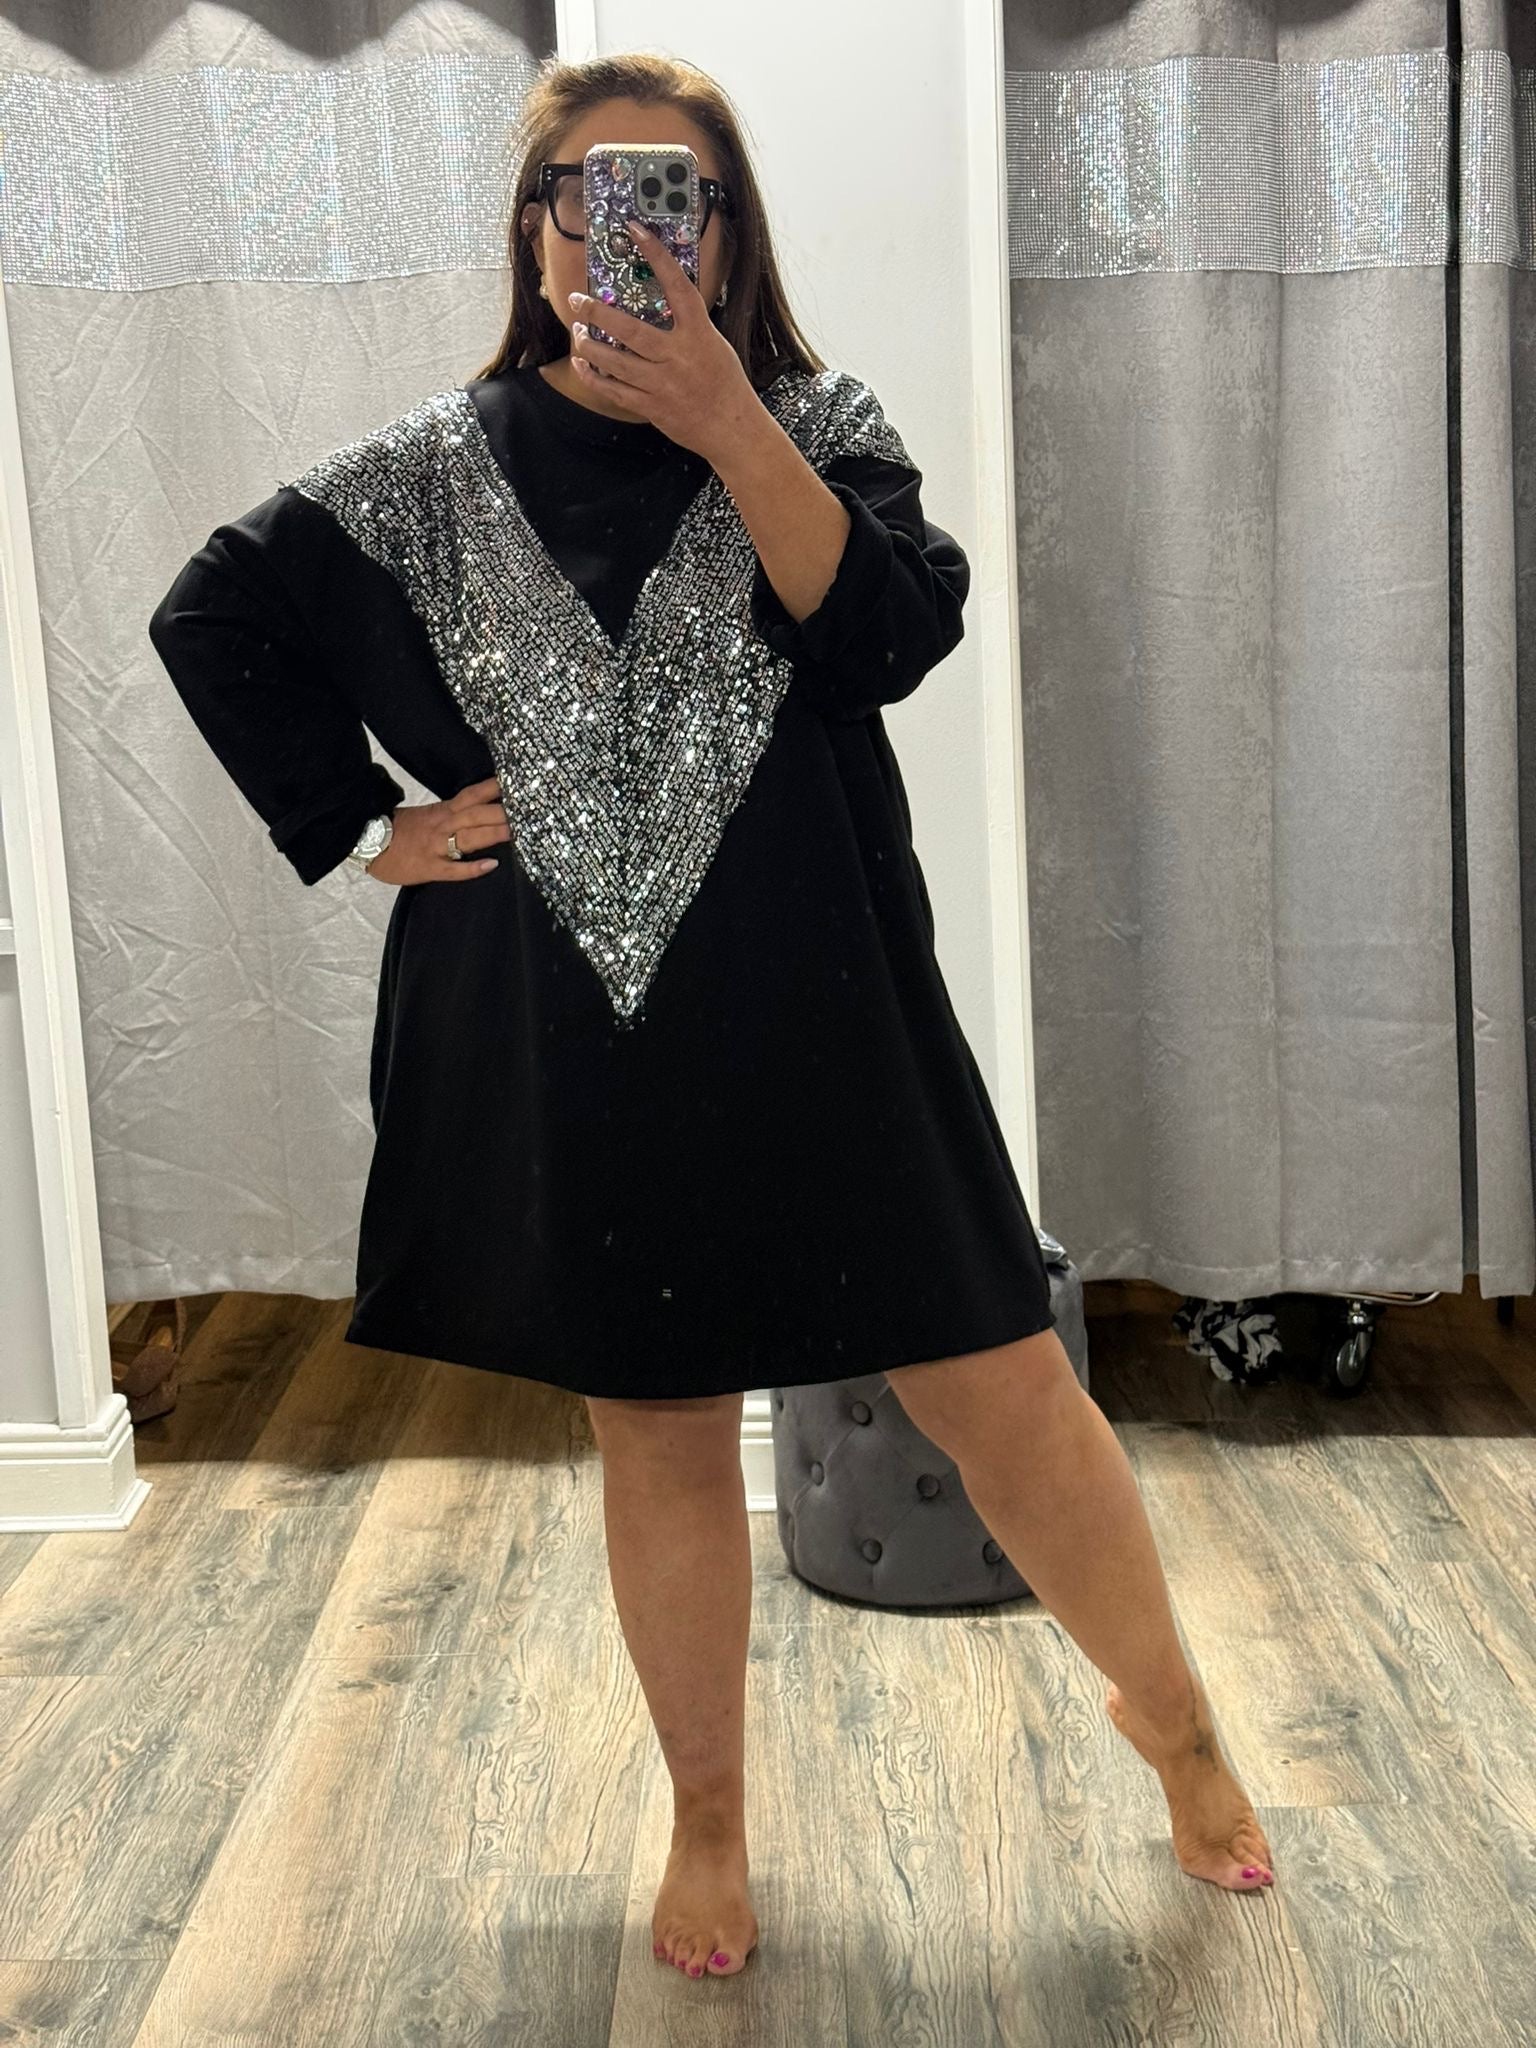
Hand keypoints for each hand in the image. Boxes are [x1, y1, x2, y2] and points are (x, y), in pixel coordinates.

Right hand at [364, 774, 510, 884]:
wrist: (365, 842)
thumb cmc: (396, 830)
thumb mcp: (424, 814)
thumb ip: (449, 813)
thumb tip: (475, 809)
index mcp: (442, 811)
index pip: (472, 795)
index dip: (493, 789)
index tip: (516, 784)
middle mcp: (442, 825)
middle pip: (476, 815)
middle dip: (502, 813)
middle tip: (528, 810)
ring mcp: (436, 847)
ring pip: (469, 838)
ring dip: (493, 834)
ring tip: (516, 832)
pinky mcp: (430, 868)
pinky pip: (454, 869)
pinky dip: (473, 868)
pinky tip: (491, 865)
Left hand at [566, 217, 755, 461]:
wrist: (731, 429)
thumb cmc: (725, 384)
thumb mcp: (713, 344)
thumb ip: (687, 326)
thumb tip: (657, 304)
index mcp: (699, 334)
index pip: (677, 285)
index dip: (657, 254)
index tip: (636, 230)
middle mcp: (678, 357)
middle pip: (630, 330)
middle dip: (598, 313)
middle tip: (578, 300)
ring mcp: (662, 384)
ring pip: (615, 362)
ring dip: (590, 346)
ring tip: (577, 333)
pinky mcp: (651, 407)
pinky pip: (614, 391)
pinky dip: (594, 377)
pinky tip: (582, 365)